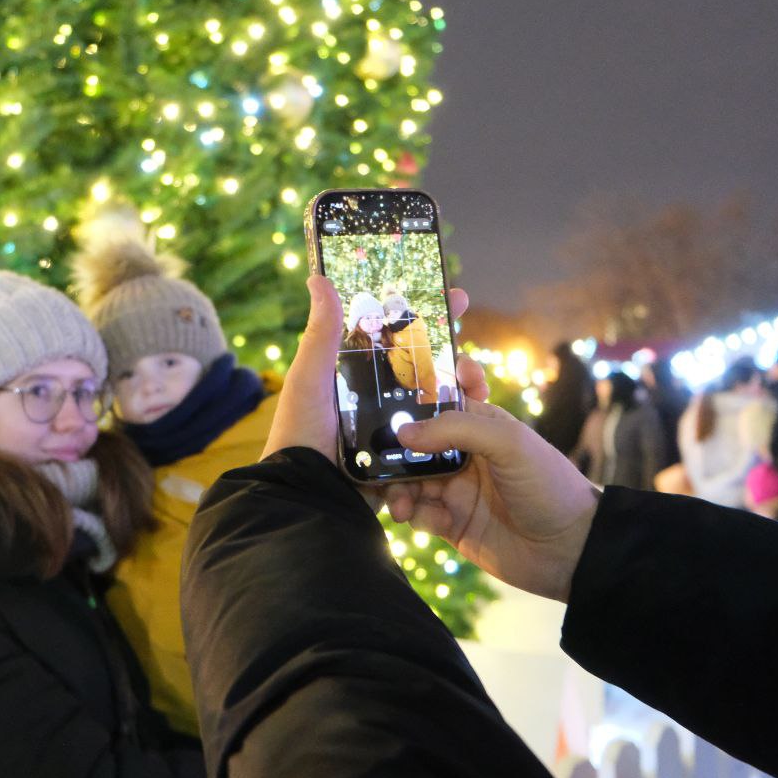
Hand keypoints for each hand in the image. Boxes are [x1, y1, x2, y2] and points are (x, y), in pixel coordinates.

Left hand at [263, 277, 483, 460]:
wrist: (308, 498)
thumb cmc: (300, 435)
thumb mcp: (309, 380)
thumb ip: (320, 335)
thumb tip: (319, 279)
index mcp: (353, 376)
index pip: (394, 336)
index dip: (424, 314)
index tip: (454, 295)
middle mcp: (376, 398)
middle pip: (423, 366)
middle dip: (451, 349)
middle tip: (470, 335)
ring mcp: (393, 429)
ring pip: (437, 401)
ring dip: (461, 388)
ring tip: (477, 380)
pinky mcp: (406, 458)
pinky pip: (438, 439)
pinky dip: (458, 428)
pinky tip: (475, 414)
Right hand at [385, 404, 599, 601]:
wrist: (570, 551)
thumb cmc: (548, 485)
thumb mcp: (509, 443)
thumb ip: (455, 429)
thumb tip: (402, 433)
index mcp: (480, 425)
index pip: (444, 396)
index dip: (421, 389)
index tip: (393, 390)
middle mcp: (463, 454)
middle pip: (414, 442)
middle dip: (394, 450)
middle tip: (376, 461)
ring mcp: (455, 489)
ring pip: (408, 479)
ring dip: (396, 487)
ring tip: (400, 503)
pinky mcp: (450, 523)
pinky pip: (418, 513)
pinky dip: (414, 514)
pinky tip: (430, 521)